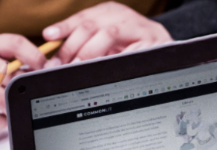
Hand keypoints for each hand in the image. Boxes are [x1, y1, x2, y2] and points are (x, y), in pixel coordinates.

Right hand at [0, 34, 47, 135]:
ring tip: (16, 105)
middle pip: (9, 75)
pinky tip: (4, 117)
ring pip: (0, 98)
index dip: (34, 56)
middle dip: (23, 86)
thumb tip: (44, 67)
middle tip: (28, 92)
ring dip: (13, 104)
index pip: (14, 44)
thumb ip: (14, 54)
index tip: (44, 68)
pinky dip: (2, 120)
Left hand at [43, 2, 172, 64]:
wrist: (168, 51)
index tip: (48, 36)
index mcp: (110, 13)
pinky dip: (114, 60)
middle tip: (60, 66)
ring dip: (90, 53)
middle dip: (73, 47)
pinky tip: (103, 69)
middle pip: (91, 26)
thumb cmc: (130, 49)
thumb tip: (56, 61)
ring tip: (78, 68)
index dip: (64, 27)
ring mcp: (139, 28)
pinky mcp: (153, 42)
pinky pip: (129, 51)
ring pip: (108, 34)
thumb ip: (83, 46)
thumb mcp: (105, 43)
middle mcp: (124, 16)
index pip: (83, 18)